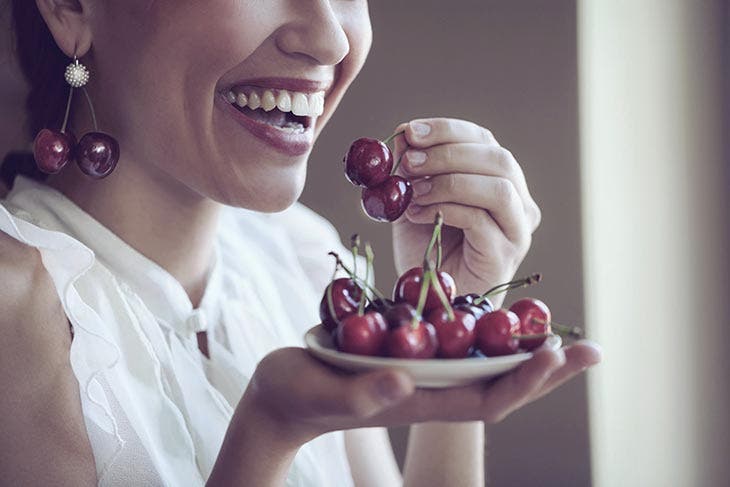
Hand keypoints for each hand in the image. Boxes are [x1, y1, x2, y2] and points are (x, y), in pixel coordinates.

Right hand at [234, 341, 601, 447]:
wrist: (281, 395)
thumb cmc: (298, 398)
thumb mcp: (328, 393)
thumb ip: (365, 393)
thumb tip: (405, 381)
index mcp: (422, 399)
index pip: (488, 398)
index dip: (525, 380)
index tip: (556, 354)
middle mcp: (432, 386)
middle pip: (501, 381)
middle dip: (546, 367)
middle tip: (592, 348)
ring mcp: (423, 369)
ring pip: (484, 359)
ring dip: (523, 346)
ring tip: (558, 327)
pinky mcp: (408, 351)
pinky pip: (457, 340)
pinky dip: (485, 327)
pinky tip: (499, 311)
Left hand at [391, 118, 541, 301]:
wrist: (432, 296)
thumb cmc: (427, 247)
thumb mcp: (412, 198)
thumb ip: (410, 170)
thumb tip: (403, 136)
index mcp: (498, 178)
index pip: (483, 139)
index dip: (447, 130)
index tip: (410, 131)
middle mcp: (518, 201)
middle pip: (498, 158)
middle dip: (448, 153)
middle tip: (408, 162)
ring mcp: (517, 229)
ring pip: (498, 187)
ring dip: (449, 181)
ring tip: (413, 192)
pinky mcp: (505, 254)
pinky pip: (481, 220)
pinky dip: (445, 209)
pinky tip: (418, 214)